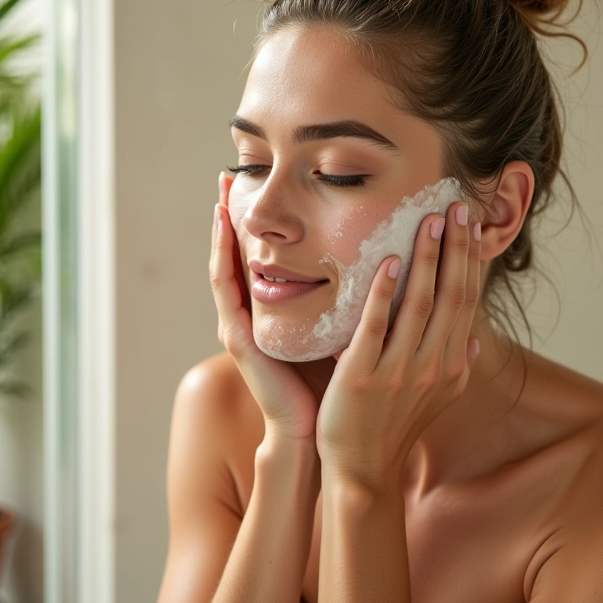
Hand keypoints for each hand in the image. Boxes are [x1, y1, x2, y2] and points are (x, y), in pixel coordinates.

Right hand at [210, 173, 332, 441]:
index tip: (264, 183)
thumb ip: (347, 298)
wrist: (315, 430)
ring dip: (222, 226)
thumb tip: (381, 259)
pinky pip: (225, 289)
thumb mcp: (338, 328)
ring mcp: (238, 325)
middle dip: (233, 213)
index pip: (263, 257)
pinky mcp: (237, 339)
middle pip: (238, 254)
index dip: (260, 222)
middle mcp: (251, 313)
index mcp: (274, 310)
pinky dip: (223, 256)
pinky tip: (223, 228)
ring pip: (225, 264)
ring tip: (222, 189)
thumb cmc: (331, 381)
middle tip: (231, 173)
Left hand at [315, 201, 481, 490]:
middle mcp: (433, 364)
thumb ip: (457, 366)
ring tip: (430, 221)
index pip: (466, 301)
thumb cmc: (396, 428)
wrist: (363, 470)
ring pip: (420, 304)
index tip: (471, 224)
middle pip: (451, 295)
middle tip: (457, 207)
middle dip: (456, 248)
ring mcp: (399, 371)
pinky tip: (386, 263)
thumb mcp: (437, 399)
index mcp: (451, 364)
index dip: (470, 260)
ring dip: (427, 260)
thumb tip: (473, 340)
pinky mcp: (361, 376)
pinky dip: (383, 294)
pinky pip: (375, 328)